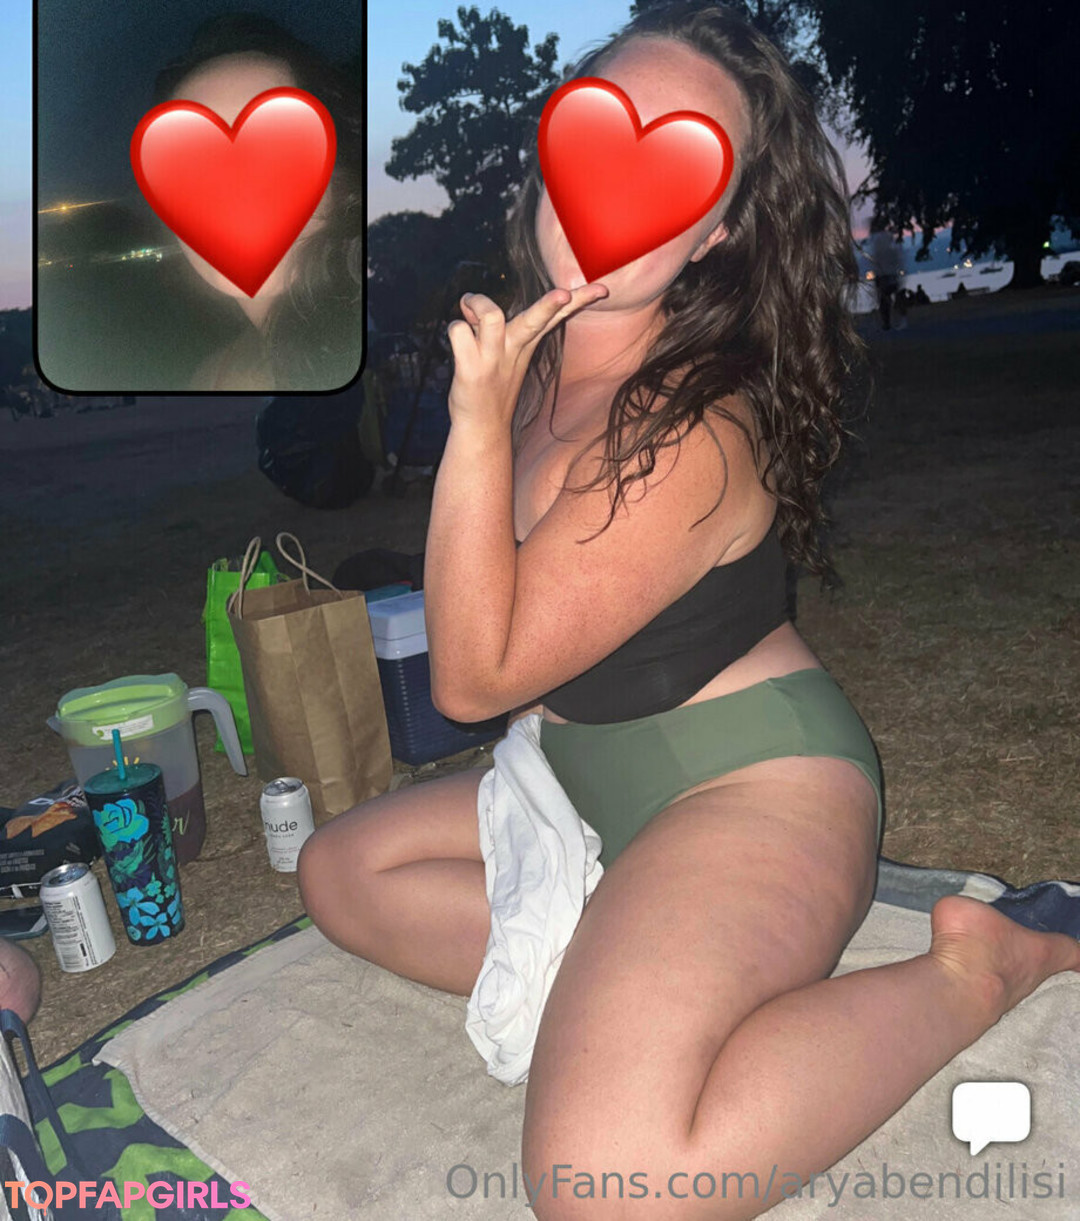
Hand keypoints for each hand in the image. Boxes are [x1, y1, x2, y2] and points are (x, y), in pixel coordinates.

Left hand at [446, 284, 607, 428]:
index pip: (557, 316)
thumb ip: (487, 322)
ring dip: (478, 302)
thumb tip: (467, 300)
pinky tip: (457, 341)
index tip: (603, 290)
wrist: (482, 428)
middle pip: (535, 319)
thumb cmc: (492, 385)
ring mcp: (493, 359)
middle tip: (563, 293)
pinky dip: (455, 329)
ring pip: (490, 314)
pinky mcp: (471, 370)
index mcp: (527, 343)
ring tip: (470, 308)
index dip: (580, 300)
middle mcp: (513, 347)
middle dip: (548, 305)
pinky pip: (458, 331)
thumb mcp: (504, 353)